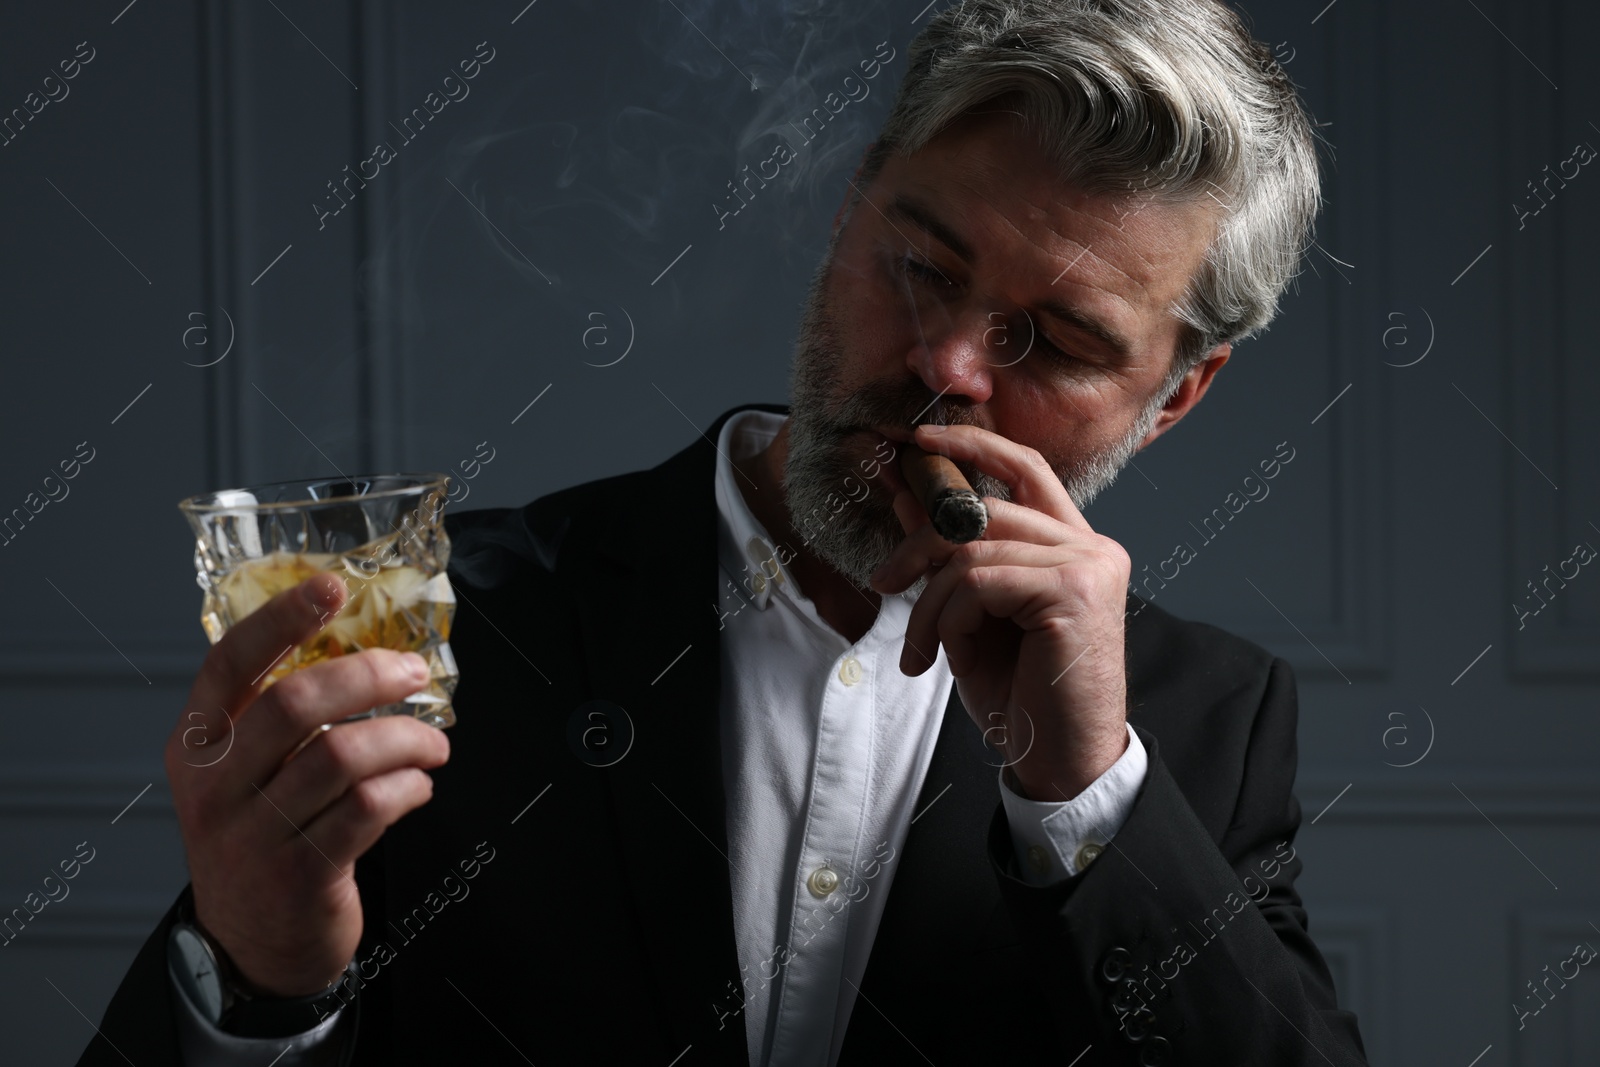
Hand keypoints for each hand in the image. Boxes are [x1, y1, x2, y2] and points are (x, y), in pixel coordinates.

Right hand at [163, 572, 449, 995]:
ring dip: (405, 738)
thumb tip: (364, 648)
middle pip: (296, 704)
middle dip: (369, 676)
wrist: (251, 943)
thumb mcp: (244, 774)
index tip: (332, 587)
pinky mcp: (301, 873)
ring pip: (343, 756)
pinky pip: (368, 808)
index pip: (228, 664)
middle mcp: (216, 786)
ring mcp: (255, 833)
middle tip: (415, 673)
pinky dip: (408, 788)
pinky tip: (419, 787)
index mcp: (197, 745)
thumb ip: (279, 718)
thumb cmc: (262, 837)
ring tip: (433, 743)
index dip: (281, 619)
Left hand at [868, 423, 1129, 800]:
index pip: (1027, 468)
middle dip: (918, 547)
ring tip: (920, 652)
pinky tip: (956, 659)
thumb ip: (950, 557)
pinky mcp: (1073, 593)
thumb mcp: (971, 617)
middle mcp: (1091, 546)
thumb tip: (908, 497)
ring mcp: (1088, 566)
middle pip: (981, 511)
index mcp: (1074, 546)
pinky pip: (979, 583)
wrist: (1059, 761)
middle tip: (882, 586)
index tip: (918, 441)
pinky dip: (950, 621)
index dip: (973, 446)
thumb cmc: (1021, 695)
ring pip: (971, 551)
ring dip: (929, 606)